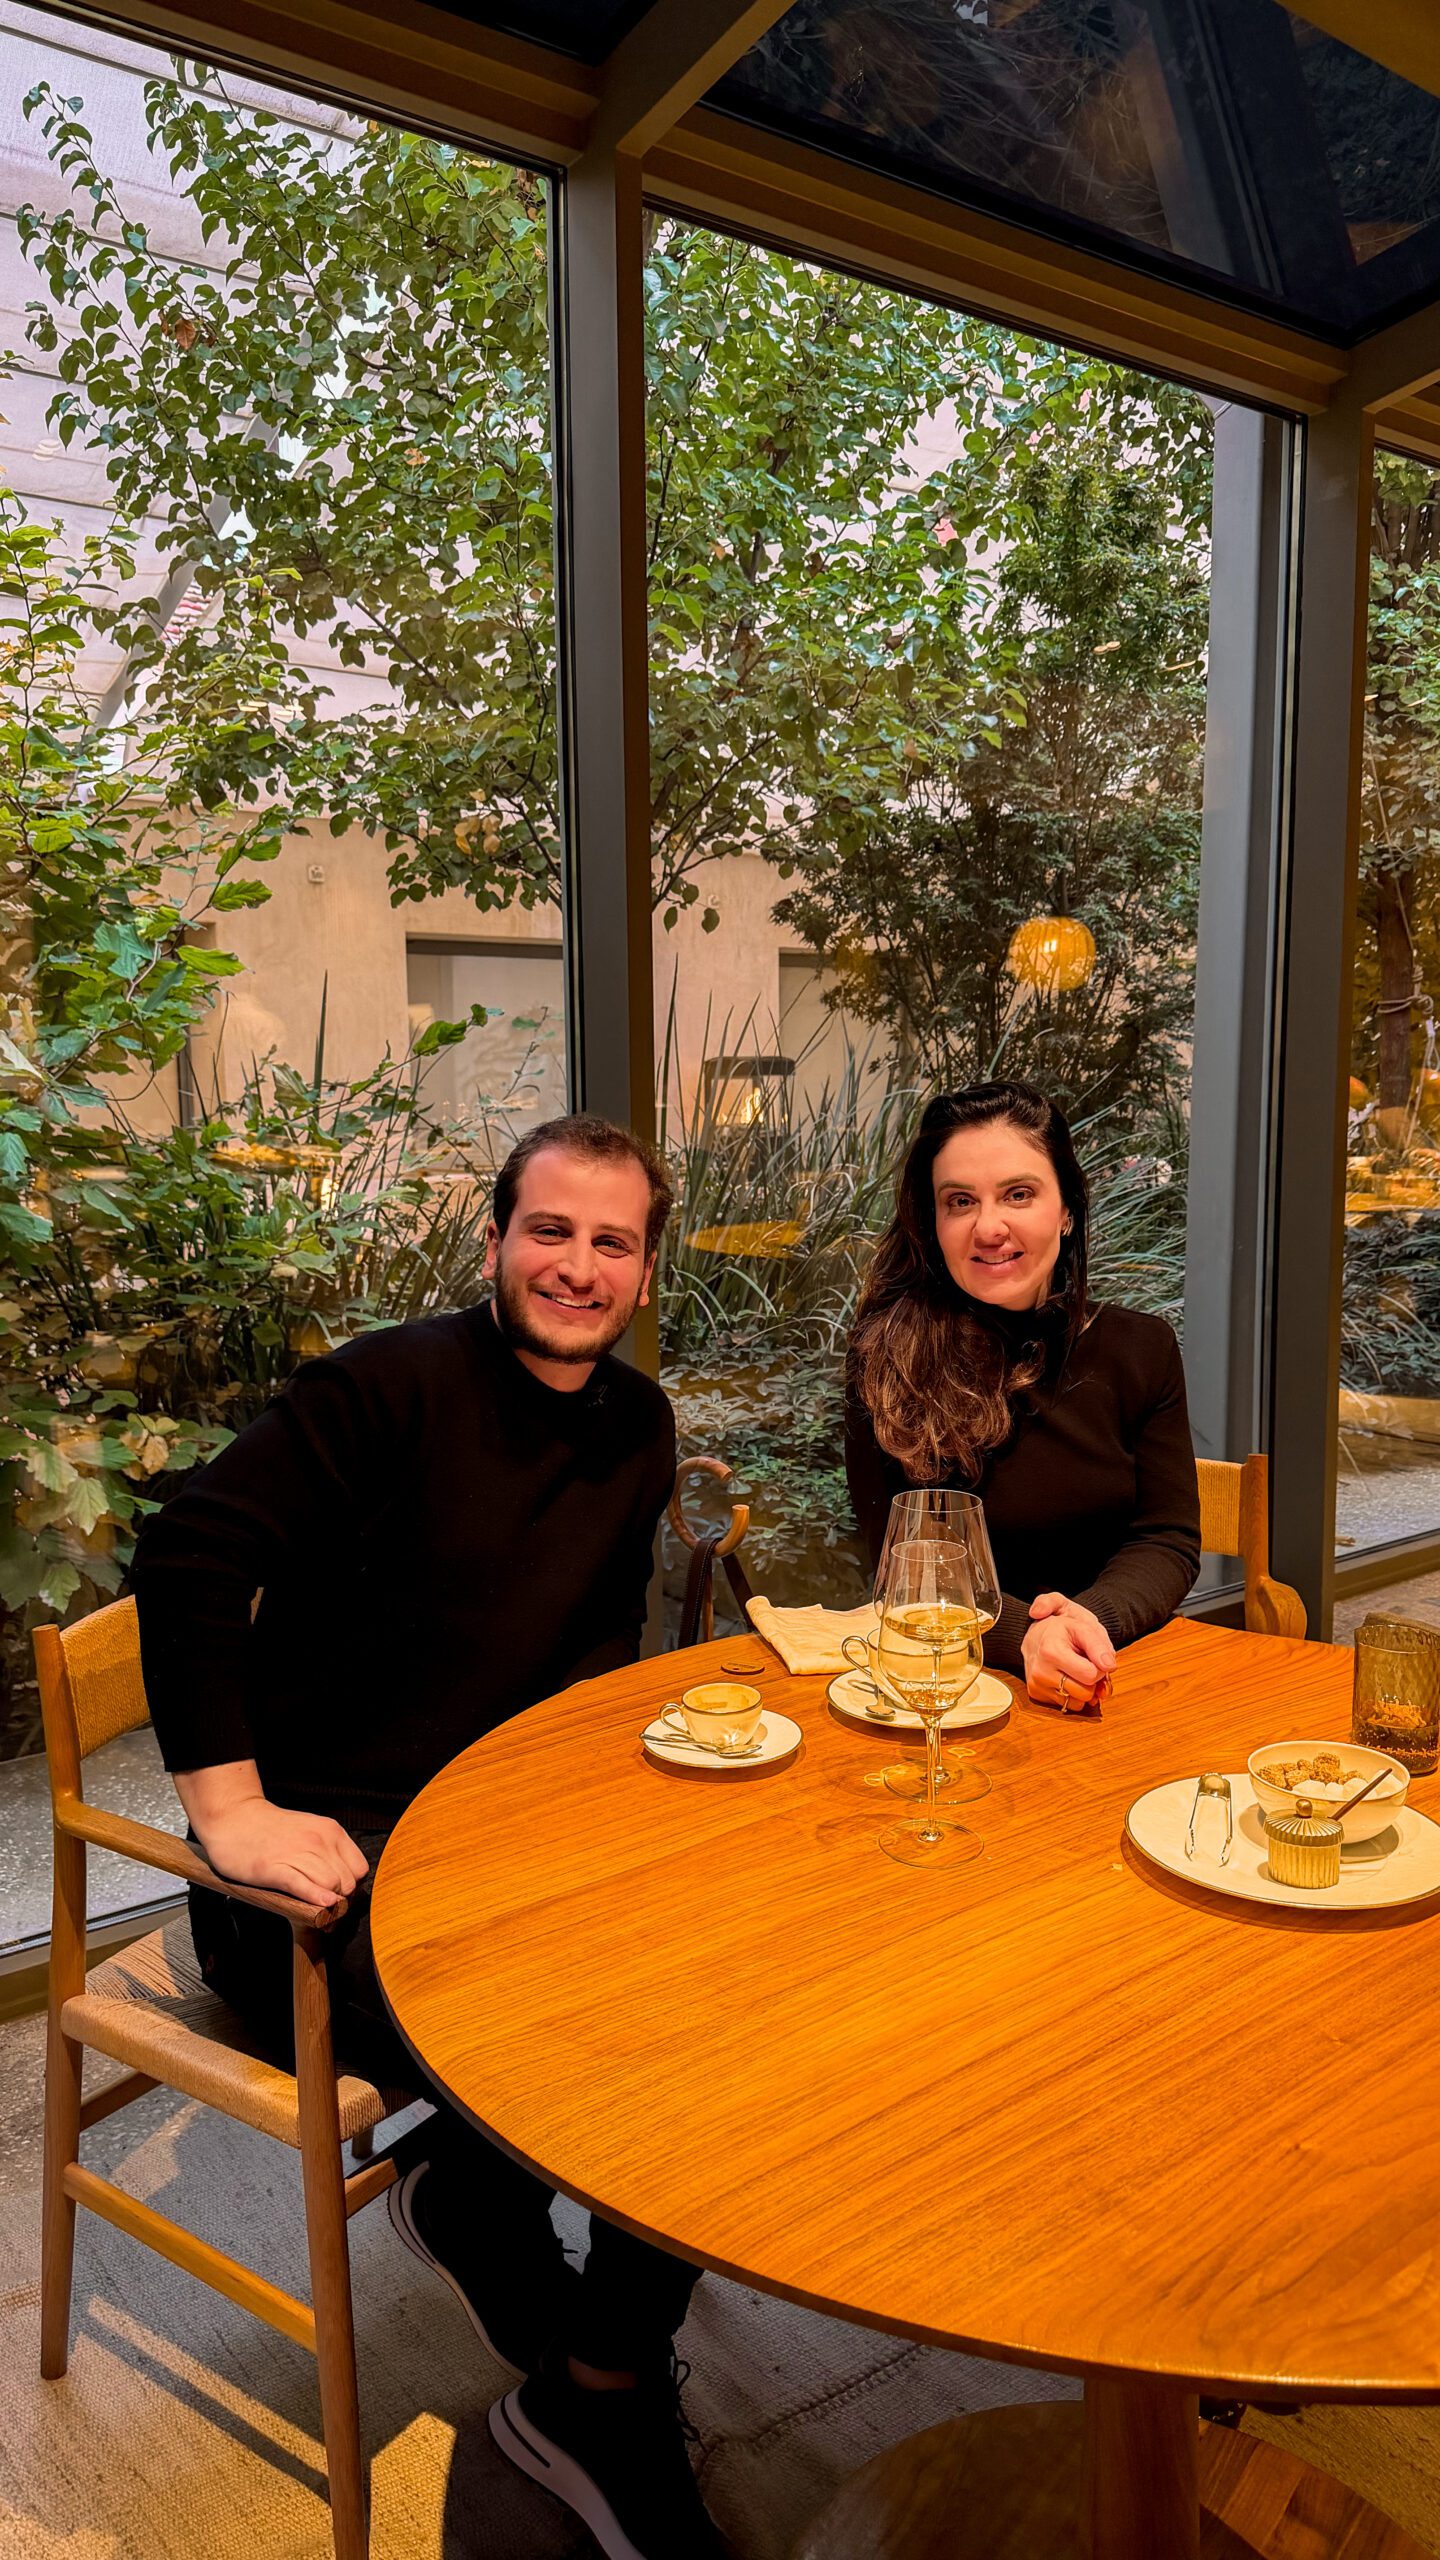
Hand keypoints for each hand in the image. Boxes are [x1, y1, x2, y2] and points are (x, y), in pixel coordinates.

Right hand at [194, 1796, 367, 1908]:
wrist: (234, 1818)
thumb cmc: (272, 1830)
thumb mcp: (310, 1831)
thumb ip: (329, 1852)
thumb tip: (344, 1885)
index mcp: (330, 1831)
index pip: (360, 1869)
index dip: (352, 1887)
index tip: (340, 1896)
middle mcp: (318, 1841)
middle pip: (347, 1883)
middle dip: (340, 1901)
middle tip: (328, 1910)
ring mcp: (297, 1853)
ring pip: (331, 1886)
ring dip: (327, 1904)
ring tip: (318, 1911)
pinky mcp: (274, 1868)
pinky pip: (303, 1886)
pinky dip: (315, 1898)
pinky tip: (319, 1907)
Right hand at [1022, 1592, 1115, 1709]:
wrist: (1035, 1633)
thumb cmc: (1062, 1629)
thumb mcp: (1082, 1626)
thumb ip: (1099, 1644)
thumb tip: (1110, 1666)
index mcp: (1051, 1651)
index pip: (1091, 1675)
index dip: (1099, 1667)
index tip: (1092, 1656)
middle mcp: (1040, 1671)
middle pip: (1085, 1692)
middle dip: (1092, 1680)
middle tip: (1084, 1664)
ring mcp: (1036, 1685)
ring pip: (1078, 1703)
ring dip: (1083, 1689)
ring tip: (1075, 1670)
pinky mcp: (1036, 1694)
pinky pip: (1068, 1706)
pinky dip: (1073, 1695)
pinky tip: (1067, 1678)